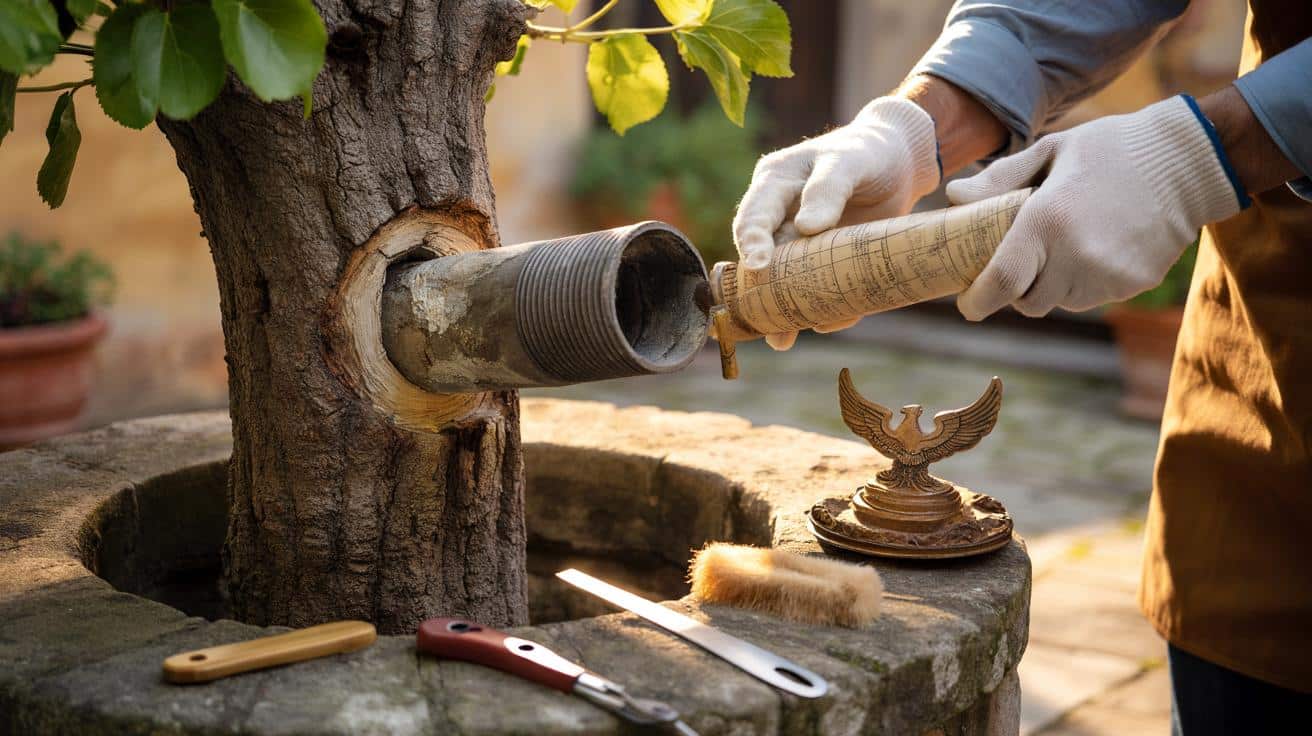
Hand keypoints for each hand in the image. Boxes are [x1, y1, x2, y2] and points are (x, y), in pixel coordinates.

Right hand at [732, 96, 939, 348]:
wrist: (899, 163)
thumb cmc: (869, 152)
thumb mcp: (851, 160)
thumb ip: (828, 187)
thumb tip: (805, 227)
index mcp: (775, 183)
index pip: (753, 217)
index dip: (752, 243)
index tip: (758, 266)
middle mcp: (780, 217)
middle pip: (764, 259)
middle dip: (763, 293)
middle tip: (767, 321)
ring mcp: (801, 244)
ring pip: (788, 281)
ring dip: (789, 311)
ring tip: (784, 339)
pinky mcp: (825, 262)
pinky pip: (821, 288)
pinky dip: (828, 307)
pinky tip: (833, 320)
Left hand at [950, 95, 1242, 320]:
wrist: (1188, 161)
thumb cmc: (1110, 149)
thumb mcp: (1051, 150)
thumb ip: (998, 179)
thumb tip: (954, 197)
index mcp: (1047, 222)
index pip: (1000, 284)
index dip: (977, 302)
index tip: (966, 303)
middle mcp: (1076, 256)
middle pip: (1027, 302)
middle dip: (1015, 290)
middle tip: (1018, 261)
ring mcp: (1108, 275)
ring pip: (1059, 301)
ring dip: (1050, 284)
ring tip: (1063, 244)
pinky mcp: (1133, 284)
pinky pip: (1092, 296)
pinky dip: (1082, 282)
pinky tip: (1095, 246)